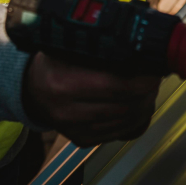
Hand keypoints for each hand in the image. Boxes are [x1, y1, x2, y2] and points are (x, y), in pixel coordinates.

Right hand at [22, 52, 160, 145]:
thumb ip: (101, 45)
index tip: (154, 67)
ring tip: (146, 87)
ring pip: (129, 121)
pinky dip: (136, 119)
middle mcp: (66, 110)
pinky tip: (136, 104)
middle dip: (148, 90)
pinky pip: (122, 133)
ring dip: (145, 104)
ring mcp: (74, 129)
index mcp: (61, 83)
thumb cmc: (54, 62)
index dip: (144, 78)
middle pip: (127, 106)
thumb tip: (141, 44)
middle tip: (154, 75)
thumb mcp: (69, 45)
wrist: (31, 88)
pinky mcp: (82, 140)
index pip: (118, 86)